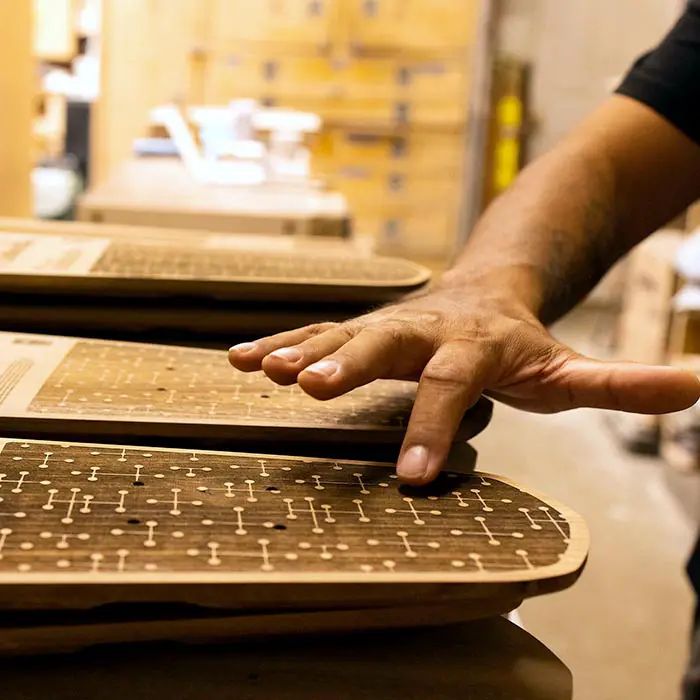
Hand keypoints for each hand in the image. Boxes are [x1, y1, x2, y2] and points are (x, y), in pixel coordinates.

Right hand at [229, 282, 699, 484]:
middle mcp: (424, 327)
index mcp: (475, 344)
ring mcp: (388, 322)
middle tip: (307, 386)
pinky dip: (277, 341)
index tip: (409, 478)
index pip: (454, 385)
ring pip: (340, 330)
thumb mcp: (571, 367)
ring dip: (299, 347)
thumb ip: (620, 381)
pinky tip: (239, 360)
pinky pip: (315, 330)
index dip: (433, 427)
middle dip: (347, 361)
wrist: (487, 288)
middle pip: (385, 340)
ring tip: (260, 368)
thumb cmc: (522, 343)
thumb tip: (692, 387)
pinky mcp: (361, 326)